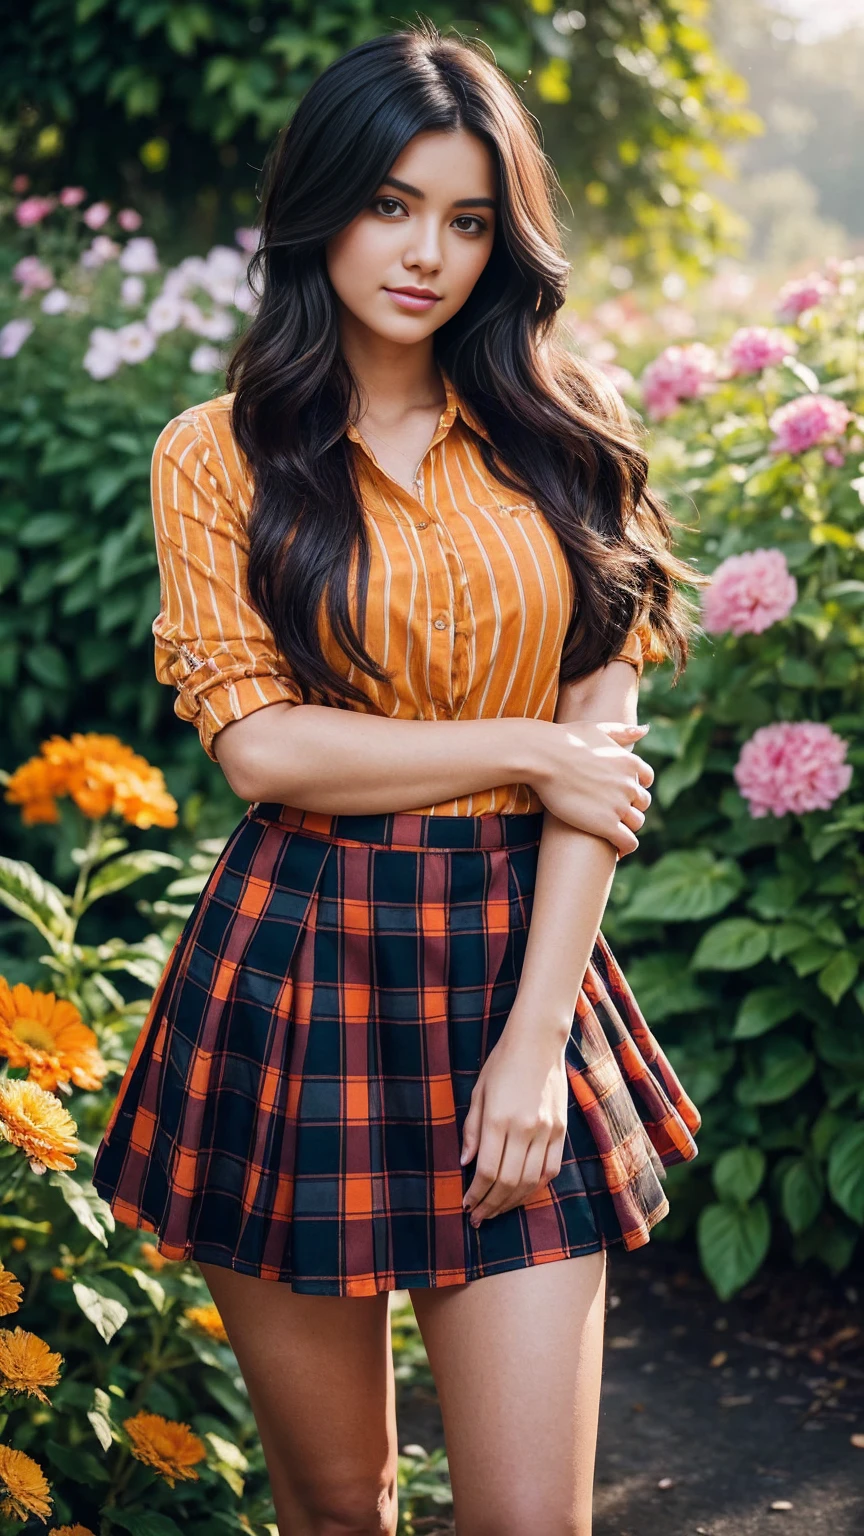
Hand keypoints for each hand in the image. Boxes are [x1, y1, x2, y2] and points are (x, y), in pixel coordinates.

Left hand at [460, 1022, 568, 1226]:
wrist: (538, 1042)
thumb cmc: (502, 1064)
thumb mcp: (478, 1092)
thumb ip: (471, 1130)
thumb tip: (465, 1163)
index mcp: (498, 1119)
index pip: (486, 1170)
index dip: (476, 1193)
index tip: (466, 1204)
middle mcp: (524, 1128)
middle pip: (507, 1181)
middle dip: (491, 1205)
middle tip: (478, 1217)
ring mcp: (546, 1130)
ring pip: (530, 1181)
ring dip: (512, 1201)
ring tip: (497, 1210)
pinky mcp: (561, 1130)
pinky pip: (550, 1169)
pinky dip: (535, 1187)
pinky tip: (521, 1194)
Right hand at [531, 719, 653, 856]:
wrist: (544, 757)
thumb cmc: (564, 740)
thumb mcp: (597, 729)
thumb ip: (622, 732)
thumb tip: (645, 730)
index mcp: (630, 762)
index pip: (646, 780)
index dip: (634, 787)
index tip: (621, 793)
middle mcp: (630, 784)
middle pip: (642, 803)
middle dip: (630, 808)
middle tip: (611, 814)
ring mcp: (620, 805)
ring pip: (636, 824)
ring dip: (626, 828)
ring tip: (611, 832)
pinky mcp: (606, 824)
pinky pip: (628, 842)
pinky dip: (625, 848)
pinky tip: (616, 851)